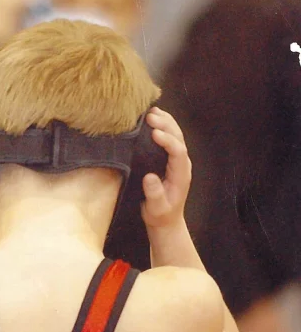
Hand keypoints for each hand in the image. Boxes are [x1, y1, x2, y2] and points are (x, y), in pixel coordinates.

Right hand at [140, 107, 191, 229]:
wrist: (165, 220)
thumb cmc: (160, 214)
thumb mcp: (156, 208)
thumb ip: (154, 194)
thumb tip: (149, 177)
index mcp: (181, 174)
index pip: (178, 152)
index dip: (168, 141)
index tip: (154, 134)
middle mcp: (182, 164)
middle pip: (179, 139)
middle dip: (166, 126)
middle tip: (150, 116)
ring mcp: (177, 161)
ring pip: (176, 136)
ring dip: (166, 122)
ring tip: (152, 111)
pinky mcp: (169, 160)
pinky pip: (169, 139)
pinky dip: (163, 127)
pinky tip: (154, 119)